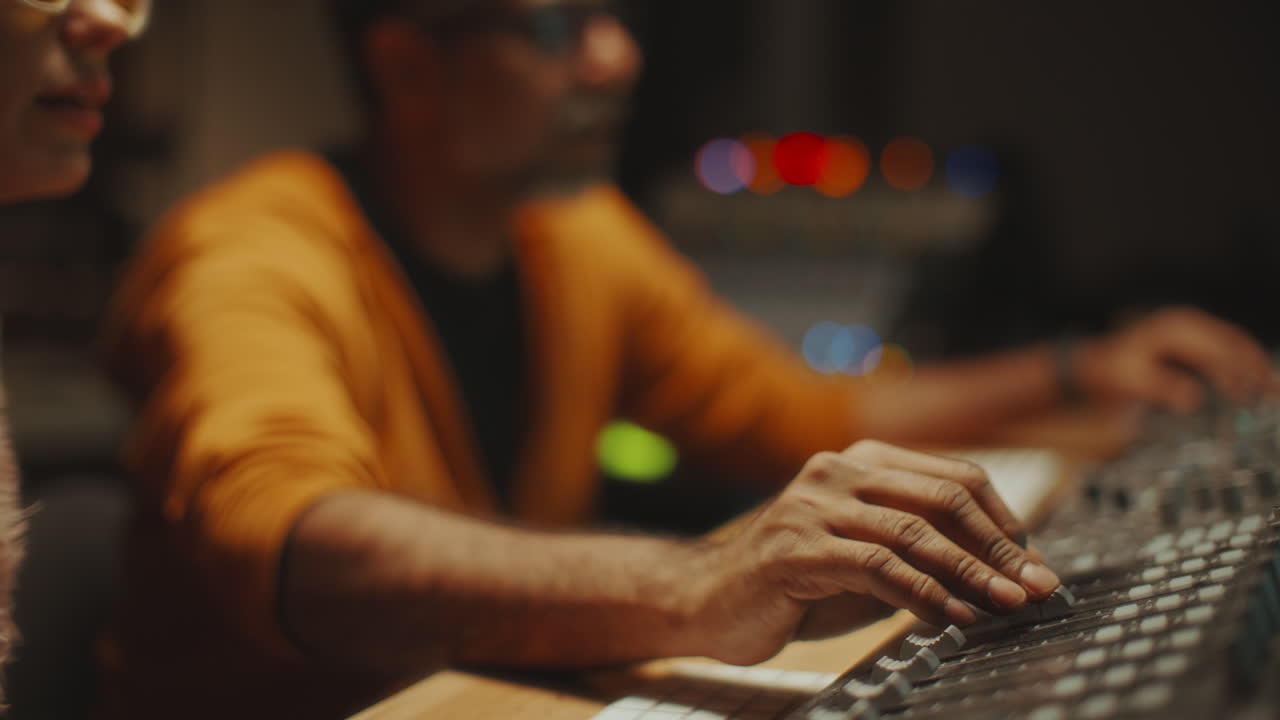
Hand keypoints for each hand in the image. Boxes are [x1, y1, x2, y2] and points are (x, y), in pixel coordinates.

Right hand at [685, 440, 1060, 665]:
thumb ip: (921, 551)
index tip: (1033, 564)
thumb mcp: (868, 557)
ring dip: (972, 574)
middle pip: (943, 498)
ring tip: (1007, 606)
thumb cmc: (795, 584)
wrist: (709, 602)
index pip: (955, 477)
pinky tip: (953, 618)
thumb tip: (1004, 572)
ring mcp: (813, 506)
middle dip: (999, 548)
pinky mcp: (796, 548)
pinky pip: (878, 567)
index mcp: (859, 461)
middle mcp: (836, 471)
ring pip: (915, 533)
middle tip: (1035, 588)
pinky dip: (926, 595)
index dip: (1003, 522)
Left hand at [1074, 306, 1275, 412]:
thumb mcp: (1132, 381)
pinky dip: (1242, 361)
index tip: (1248, 394)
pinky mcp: (1193, 336)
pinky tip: (1253, 380)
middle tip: (1273, 391)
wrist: (1096, 362)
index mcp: (1174, 328)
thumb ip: (1162, 388)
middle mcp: (1186, 321)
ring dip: (1254, 363)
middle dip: (1255, 365)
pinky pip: (1225, 346)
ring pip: (1234, 341)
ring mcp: (1191, 326)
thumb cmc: (1113, 372)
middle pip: (1232, 341)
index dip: (1235, 371)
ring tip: (1271, 388)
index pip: (1215, 349)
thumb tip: (1191, 399)